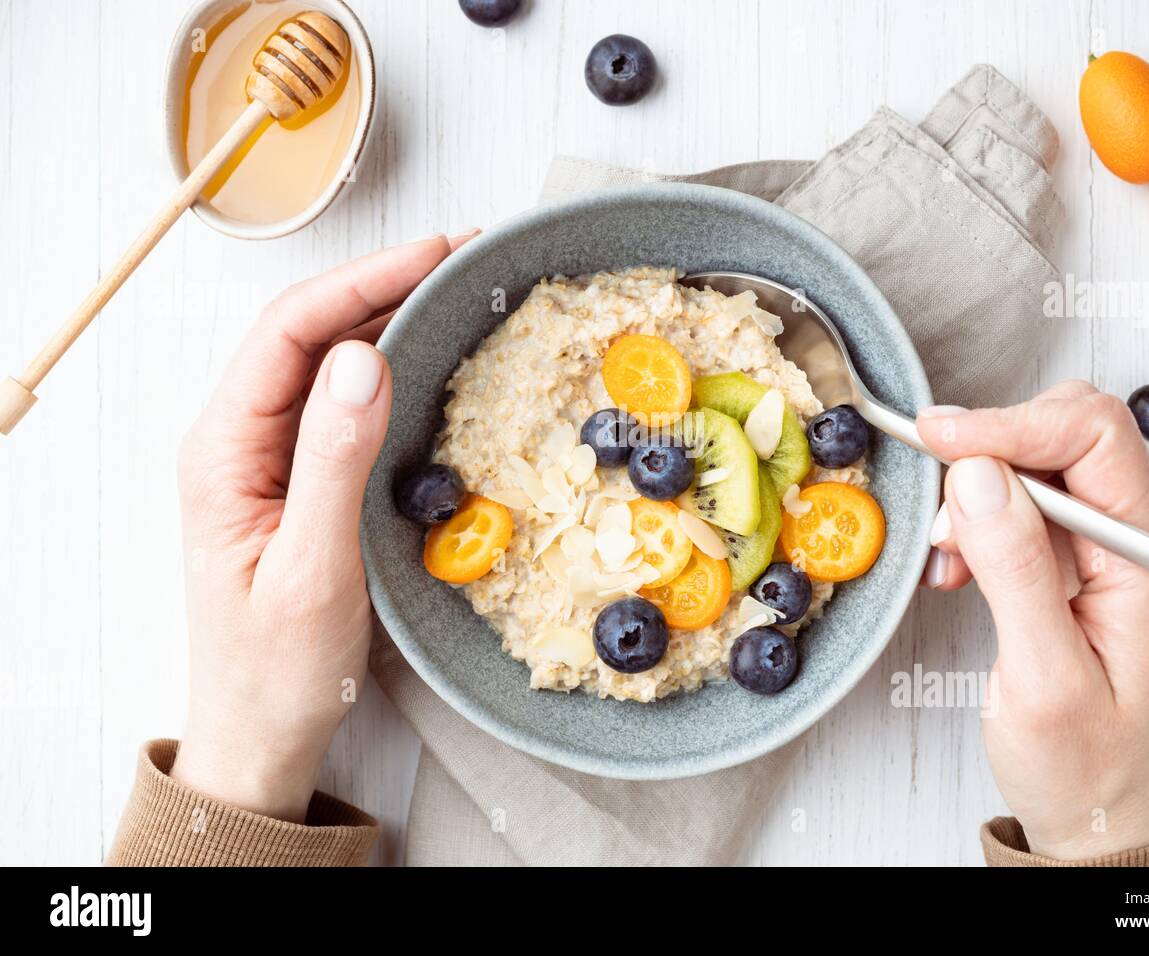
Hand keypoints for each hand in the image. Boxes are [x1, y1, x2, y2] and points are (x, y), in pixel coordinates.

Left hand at [170, 235, 469, 821]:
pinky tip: (430, 357)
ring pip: (325, 363)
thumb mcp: (313, 570)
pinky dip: (388, 369)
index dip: (361, 283)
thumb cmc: (277, 668)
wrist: (262, 734)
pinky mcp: (298, 480)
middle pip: (305, 333)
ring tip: (455, 291)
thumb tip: (364, 359)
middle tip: (462, 260)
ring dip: (387, 319)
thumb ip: (333, 462)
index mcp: (222, 452)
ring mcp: (267, 459)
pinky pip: (340, 405)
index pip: (287, 334)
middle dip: (381, 285)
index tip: (433, 256)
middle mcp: (237, 441)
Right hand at [917, 380, 1148, 859]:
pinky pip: (1021, 506)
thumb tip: (980, 478)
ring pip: (1036, 466)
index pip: (1092, 437)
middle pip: (1067, 433)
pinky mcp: (1076, 561)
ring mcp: (1108, 548)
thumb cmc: (1085, 766)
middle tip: (943, 509)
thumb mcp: (1043, 678)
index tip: (940, 438)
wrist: (1094, 813)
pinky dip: (976, 522)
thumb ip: (1016, 570)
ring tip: (949, 556)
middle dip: (991, 454)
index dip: (1010, 425)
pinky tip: (958, 565)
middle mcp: (1137, 540)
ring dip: (977, 494)